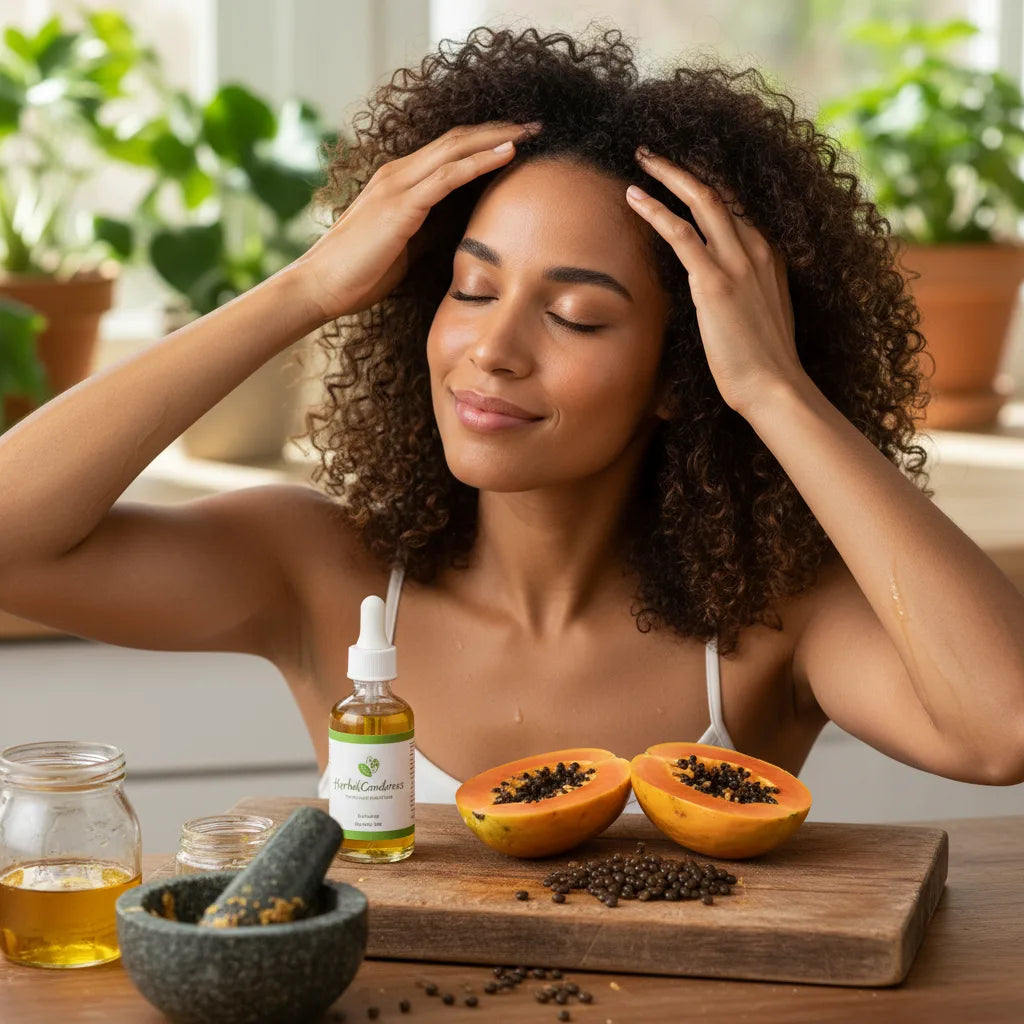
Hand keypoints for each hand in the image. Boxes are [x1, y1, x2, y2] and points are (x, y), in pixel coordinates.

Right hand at [295, 120, 541, 322]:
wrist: (321, 287)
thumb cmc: (361, 274)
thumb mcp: (406, 247)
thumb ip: (430, 230)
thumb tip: (461, 229)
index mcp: (399, 182)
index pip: (449, 150)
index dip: (485, 140)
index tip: (520, 140)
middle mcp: (398, 173)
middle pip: (457, 138)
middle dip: (499, 129)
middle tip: (537, 124)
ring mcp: (398, 185)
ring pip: (456, 148)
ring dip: (498, 137)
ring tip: (533, 131)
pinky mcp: (401, 204)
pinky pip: (448, 175)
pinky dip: (481, 161)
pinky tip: (508, 154)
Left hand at [626, 148, 803, 414]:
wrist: (775, 387)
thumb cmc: (764, 363)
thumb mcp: (761, 316)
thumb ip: (745, 294)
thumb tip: (721, 297)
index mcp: (772, 256)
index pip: (738, 205)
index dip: (708, 183)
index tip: (682, 172)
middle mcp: (759, 249)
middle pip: (720, 192)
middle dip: (684, 168)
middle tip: (652, 154)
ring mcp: (738, 263)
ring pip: (702, 200)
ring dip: (668, 175)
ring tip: (640, 159)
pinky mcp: (714, 282)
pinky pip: (680, 233)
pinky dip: (655, 210)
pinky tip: (634, 197)